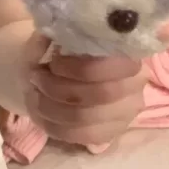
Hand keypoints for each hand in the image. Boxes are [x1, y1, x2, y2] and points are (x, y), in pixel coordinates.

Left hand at [25, 35, 145, 145]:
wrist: (73, 68)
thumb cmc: (70, 44)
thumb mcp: (61, 31)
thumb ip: (54, 35)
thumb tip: (46, 38)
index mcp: (128, 51)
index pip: (111, 66)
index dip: (76, 67)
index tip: (52, 62)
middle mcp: (135, 84)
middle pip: (98, 94)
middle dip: (58, 87)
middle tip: (35, 77)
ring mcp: (126, 113)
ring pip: (85, 118)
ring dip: (51, 107)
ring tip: (33, 93)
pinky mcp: (111, 132)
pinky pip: (81, 137)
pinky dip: (54, 126)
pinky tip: (39, 113)